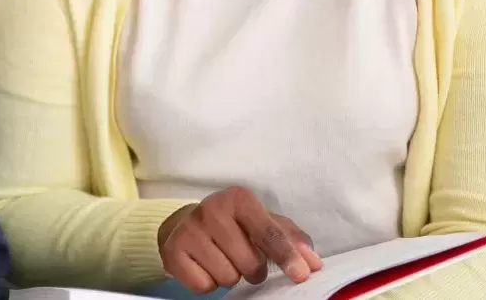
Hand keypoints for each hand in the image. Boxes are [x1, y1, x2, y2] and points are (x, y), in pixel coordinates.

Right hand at [157, 187, 322, 293]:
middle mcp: (211, 210)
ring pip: (227, 277)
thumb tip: (312, 263)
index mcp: (239, 199)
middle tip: (243, 257)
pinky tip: (205, 265)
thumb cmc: (233, 225)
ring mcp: (189, 230)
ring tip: (223, 259)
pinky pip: (203, 285)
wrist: (185, 225)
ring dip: (230, 275)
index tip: (301, 275)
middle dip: (252, 268)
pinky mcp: (173, 251)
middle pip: (249, 262)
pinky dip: (208, 282)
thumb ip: (292, 240)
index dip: (287, 257)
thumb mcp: (264, 222)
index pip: (269, 233)